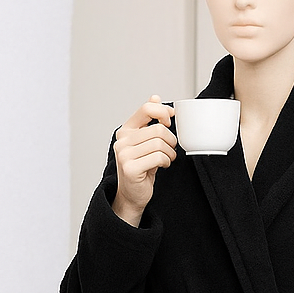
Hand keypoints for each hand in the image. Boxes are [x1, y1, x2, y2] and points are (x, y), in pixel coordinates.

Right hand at [111, 95, 176, 225]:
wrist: (132, 195)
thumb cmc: (141, 168)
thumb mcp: (145, 142)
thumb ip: (149, 120)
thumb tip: (155, 97)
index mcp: (125, 130)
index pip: (146, 108)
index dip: (163, 112)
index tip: (170, 121)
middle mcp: (122, 140)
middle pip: (158, 129)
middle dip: (171, 140)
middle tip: (171, 149)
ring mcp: (124, 154)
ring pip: (160, 143)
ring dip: (170, 153)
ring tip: (167, 159)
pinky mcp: (131, 168)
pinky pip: (158, 157)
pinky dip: (166, 162)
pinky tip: (163, 166)